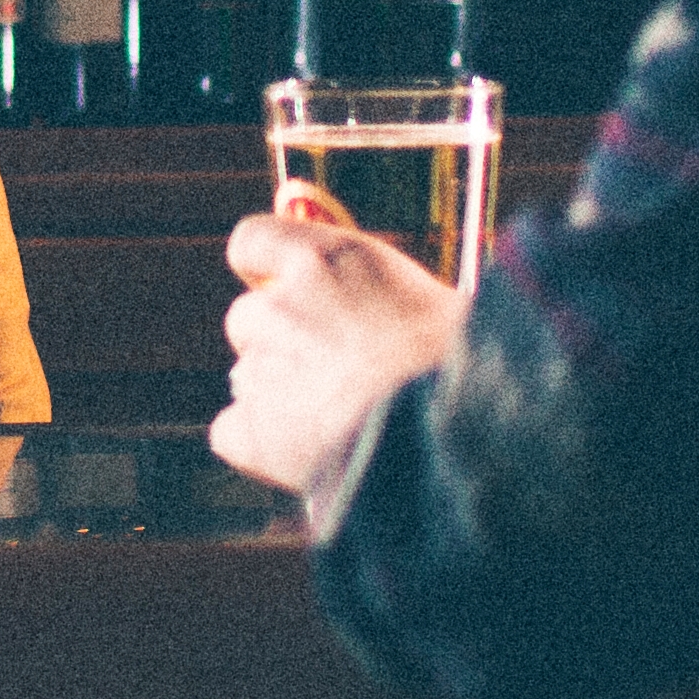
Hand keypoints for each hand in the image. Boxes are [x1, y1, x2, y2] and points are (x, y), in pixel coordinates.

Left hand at [212, 195, 466, 500]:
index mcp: (327, 260)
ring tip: (340, 419)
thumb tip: (345, 276)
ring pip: (246, 376)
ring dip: (277, 394)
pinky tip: (304, 456)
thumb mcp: (429, 297)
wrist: (454, 430)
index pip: (253, 241)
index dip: (261, 267)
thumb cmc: (467, 366)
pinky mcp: (254, 430)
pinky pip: (231, 432)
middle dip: (280, 343)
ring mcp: (263, 367)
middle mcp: (283, 305)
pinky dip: (259, 444)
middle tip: (335, 373)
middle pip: (248, 318)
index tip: (276, 284)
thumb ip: (370, 288)